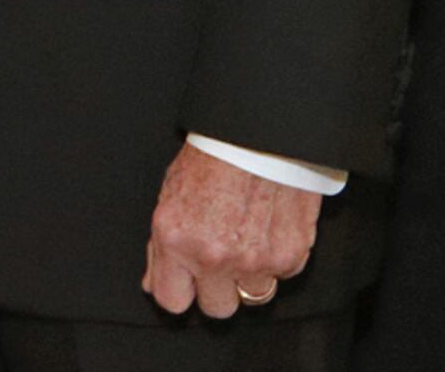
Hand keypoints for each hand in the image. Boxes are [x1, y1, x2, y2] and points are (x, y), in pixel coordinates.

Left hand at [140, 144, 318, 318]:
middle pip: (216, 308)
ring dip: (249, 276)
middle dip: (216, 288)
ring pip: (252, 297)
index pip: (172, 301)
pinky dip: (276, 258)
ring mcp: (255, 261)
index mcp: (177, 242)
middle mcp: (214, 258)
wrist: (259, 135)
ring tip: (247, 242)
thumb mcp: (169, 197)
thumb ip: (162, 247)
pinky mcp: (290, 257)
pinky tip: (268, 229)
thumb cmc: (212, 158)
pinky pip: (281, 276)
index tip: (185, 281)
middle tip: (219, 260)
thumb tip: (154, 282)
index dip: (179, 290)